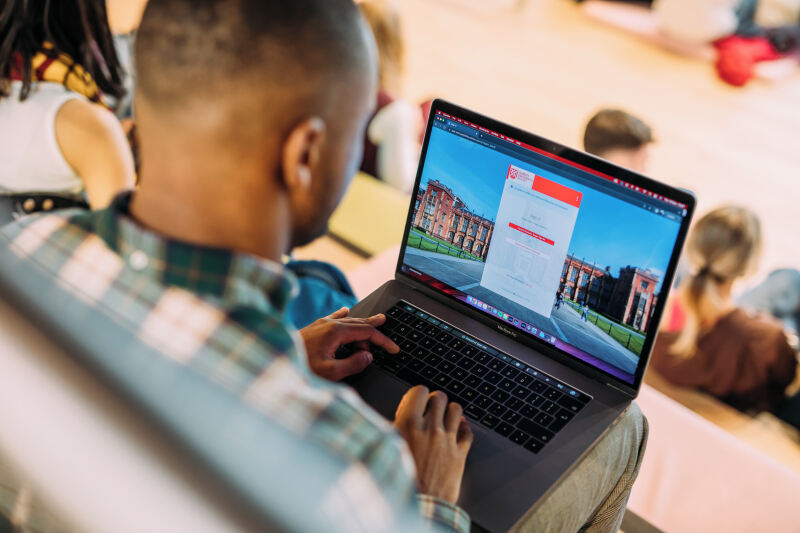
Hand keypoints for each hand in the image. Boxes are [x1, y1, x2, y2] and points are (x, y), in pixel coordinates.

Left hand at [299, 307, 398, 380]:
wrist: (274, 362)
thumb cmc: (299, 368)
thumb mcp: (330, 372)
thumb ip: (353, 364)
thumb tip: (367, 356)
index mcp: (336, 332)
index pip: (367, 333)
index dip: (383, 341)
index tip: (393, 349)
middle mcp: (328, 324)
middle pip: (359, 324)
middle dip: (375, 328)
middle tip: (388, 325)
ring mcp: (320, 324)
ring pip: (347, 320)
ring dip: (361, 324)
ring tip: (375, 321)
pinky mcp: (312, 328)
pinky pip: (333, 317)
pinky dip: (343, 315)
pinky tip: (345, 310)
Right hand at [393, 386, 472, 503]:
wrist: (419, 506)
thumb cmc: (399, 480)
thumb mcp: (388, 449)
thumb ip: (392, 430)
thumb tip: (396, 418)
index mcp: (408, 424)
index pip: (419, 391)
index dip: (418, 394)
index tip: (416, 401)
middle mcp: (430, 429)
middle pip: (439, 397)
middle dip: (434, 401)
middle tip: (430, 410)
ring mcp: (447, 441)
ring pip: (456, 409)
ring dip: (450, 412)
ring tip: (444, 419)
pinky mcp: (460, 454)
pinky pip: (468, 431)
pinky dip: (464, 428)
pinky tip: (457, 431)